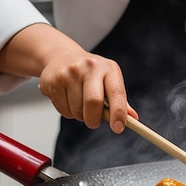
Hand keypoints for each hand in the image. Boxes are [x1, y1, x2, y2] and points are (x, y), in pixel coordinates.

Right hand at [0, 24, 136, 132]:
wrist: (60, 56)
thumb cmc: (91, 74)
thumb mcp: (109, 81)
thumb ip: (121, 101)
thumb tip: (133, 118)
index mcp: (108, 68)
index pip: (116, 93)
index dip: (118, 113)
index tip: (118, 128)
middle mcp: (89, 67)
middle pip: (93, 103)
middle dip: (94, 120)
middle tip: (94, 122)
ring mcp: (68, 73)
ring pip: (76, 110)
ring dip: (80, 116)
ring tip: (80, 104)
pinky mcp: (52, 81)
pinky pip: (63, 110)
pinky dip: (67, 112)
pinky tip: (67, 99)